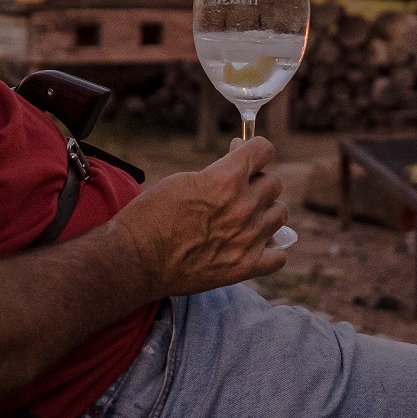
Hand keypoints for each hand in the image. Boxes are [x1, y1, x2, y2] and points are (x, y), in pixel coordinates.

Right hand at [111, 136, 288, 296]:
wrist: (136, 259)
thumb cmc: (151, 215)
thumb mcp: (183, 180)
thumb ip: (218, 171)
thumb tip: (239, 159)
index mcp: (226, 179)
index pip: (263, 149)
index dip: (253, 150)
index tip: (245, 156)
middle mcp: (243, 207)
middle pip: (274, 183)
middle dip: (257, 181)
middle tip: (238, 189)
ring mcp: (247, 239)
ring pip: (280, 214)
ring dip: (265, 212)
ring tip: (245, 216)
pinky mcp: (245, 267)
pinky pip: (280, 254)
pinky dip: (270, 248)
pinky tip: (255, 244)